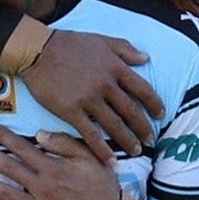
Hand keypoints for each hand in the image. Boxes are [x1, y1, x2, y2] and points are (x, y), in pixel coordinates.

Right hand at [20, 30, 163, 159]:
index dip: (154, 104)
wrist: (39, 50)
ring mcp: (88, 99)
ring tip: (136, 151)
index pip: (142, 89)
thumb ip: (125, 49)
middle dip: (143, 127)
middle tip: (151, 139)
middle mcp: (105, 84)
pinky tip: (110, 159)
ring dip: (128, 140)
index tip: (160, 115)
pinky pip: (91, 134)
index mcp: (115, 67)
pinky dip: (102, 149)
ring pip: (114, 125)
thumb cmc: (69, 43)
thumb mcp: (102, 39)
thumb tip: (146, 58)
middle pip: (131, 111)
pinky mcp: (71, 111)